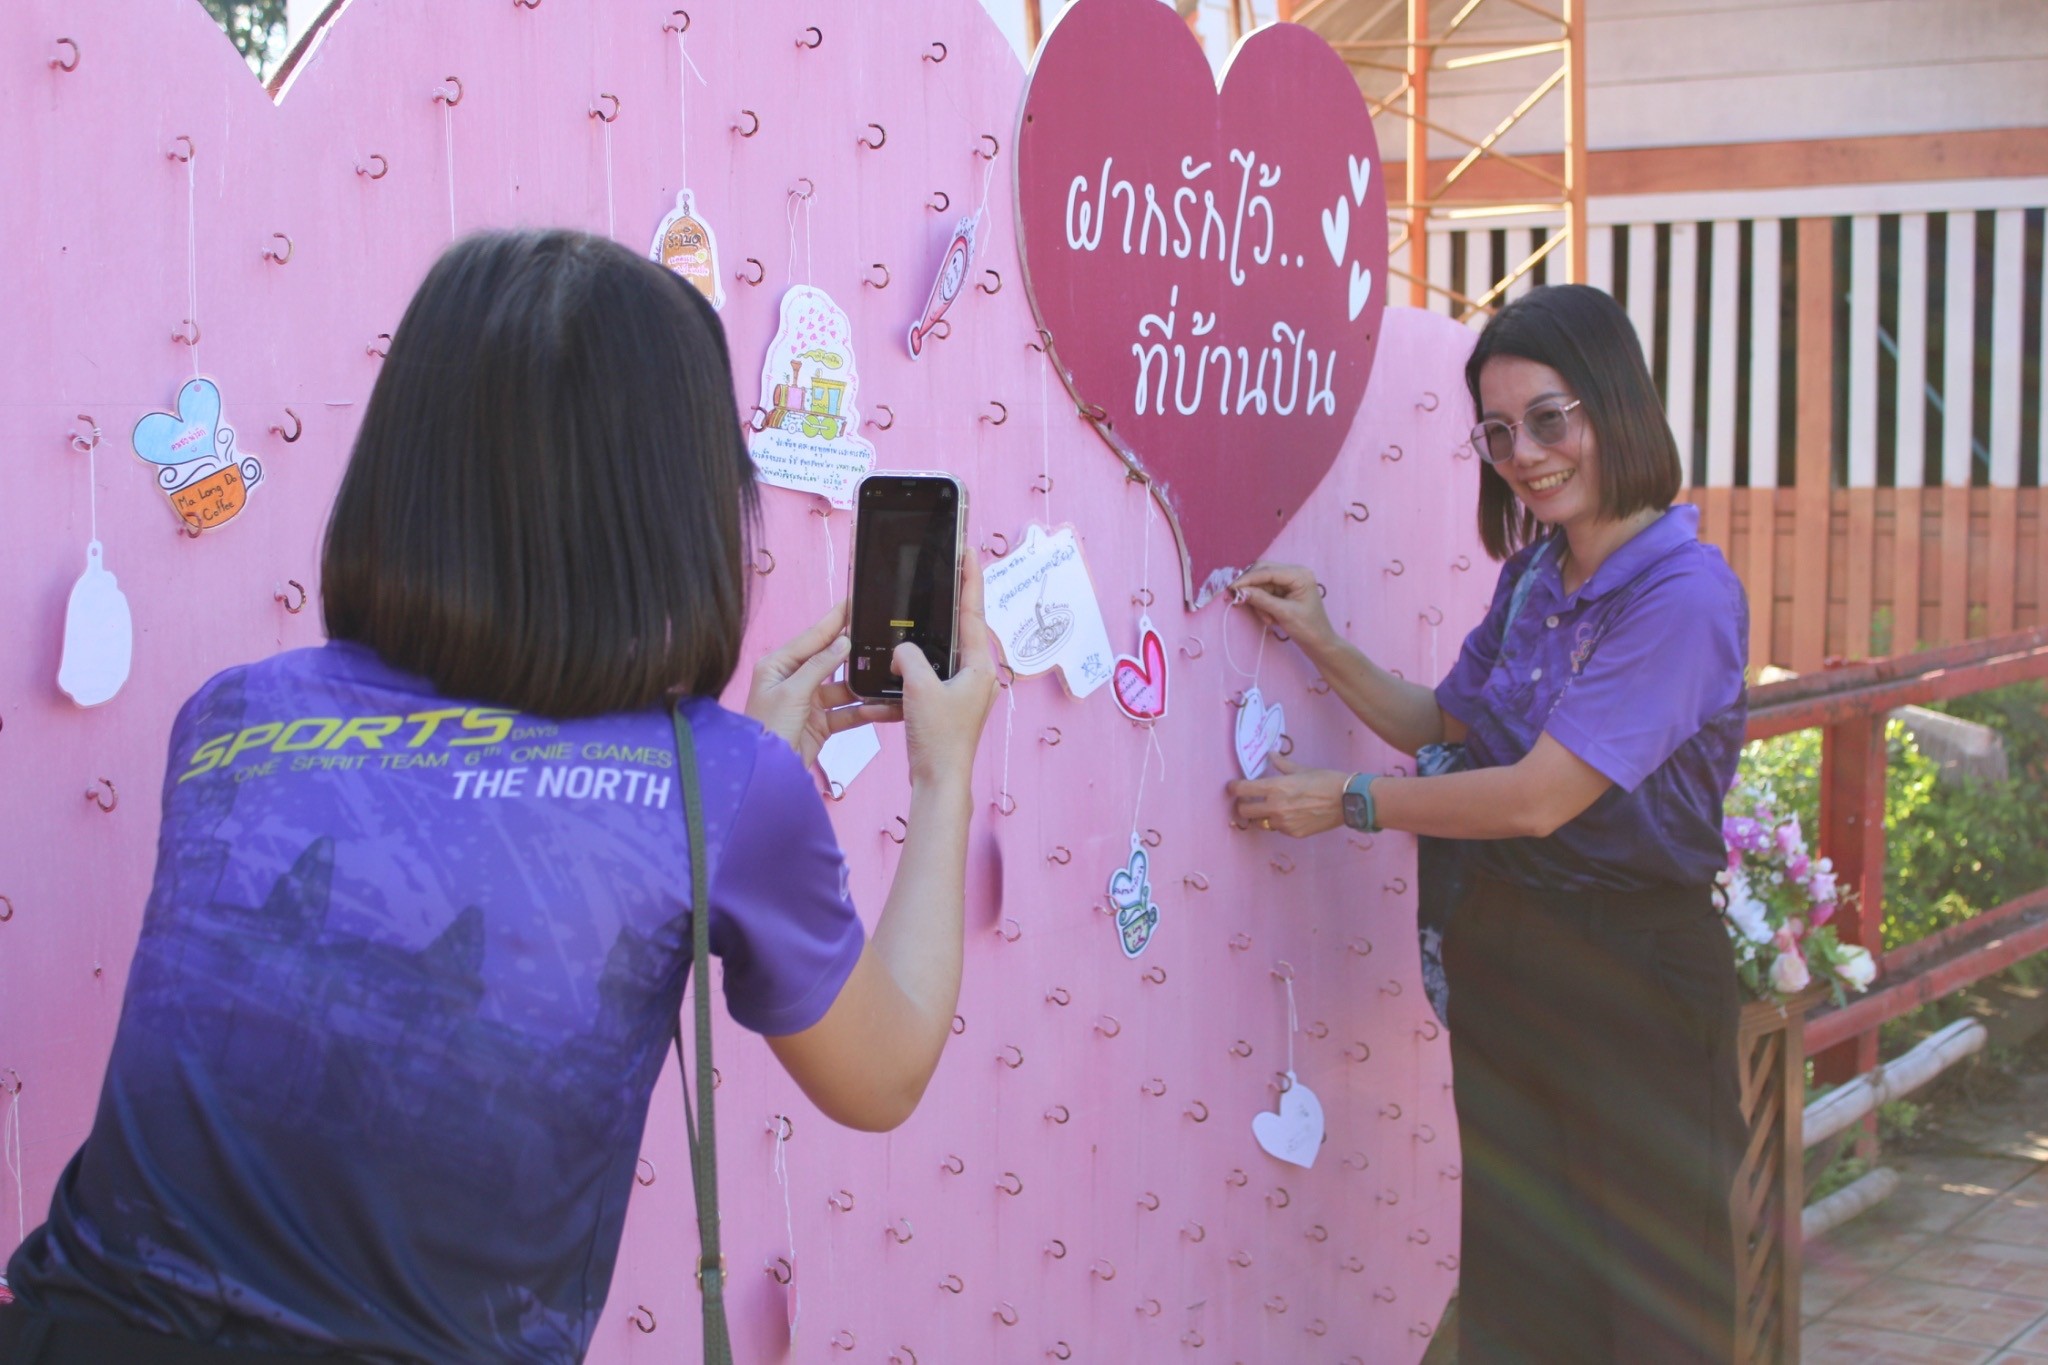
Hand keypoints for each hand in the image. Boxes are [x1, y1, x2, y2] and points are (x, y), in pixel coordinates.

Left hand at [745, 600, 899, 770]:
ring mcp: (808, 702)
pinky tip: (881, 707)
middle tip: (878, 633)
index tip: (852, 602)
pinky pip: (847, 712)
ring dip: (863, 687)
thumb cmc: (767, 731)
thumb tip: (842, 642)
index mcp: (778, 666)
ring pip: (843, 688)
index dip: (833, 621)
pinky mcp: (820, 723)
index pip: (811, 637)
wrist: (766, 776)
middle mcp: (793, 680)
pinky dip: (863, 711)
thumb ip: (819, 666)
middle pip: (830, 661)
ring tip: (887, 674)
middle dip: (854, 652)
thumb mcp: (792, 693)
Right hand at [894, 556, 997, 789]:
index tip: (968, 552)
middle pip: (963, 630)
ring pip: (946, 653)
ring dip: (932, 636)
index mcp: (979, 668)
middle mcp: (978, 677)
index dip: (970, 580)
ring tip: (923, 611)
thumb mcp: (919, 689)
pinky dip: (920, 666)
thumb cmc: (938, 740)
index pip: (974, 613)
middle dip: (952, 603)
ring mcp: (965, 692)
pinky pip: (935, 675)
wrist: (939, 780)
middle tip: (947, 571)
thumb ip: (910, 658)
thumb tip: (902, 650)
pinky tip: (904, 661)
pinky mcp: (950, 706)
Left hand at [1226, 754, 1346, 837]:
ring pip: (1260, 822)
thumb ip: (1281, 764)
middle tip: (1248, 800)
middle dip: (1243, 805)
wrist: (1348, 800)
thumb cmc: (1326, 780)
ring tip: (1270, 809)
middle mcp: (1275, 807)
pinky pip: (1278, 829)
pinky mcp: (1293, 834)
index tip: (1232, 787)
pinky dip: (1279, 823)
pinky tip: (1290, 815)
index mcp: (1275, 787)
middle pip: (1244, 811)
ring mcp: (1284, 823)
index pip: (1242, 790)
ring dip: (1261, 816)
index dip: (1233, 788)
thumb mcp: (1301, 769)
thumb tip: (1270, 754)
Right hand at [1230, 563, 1338, 657]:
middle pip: (1263, 572)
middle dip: (1252, 589)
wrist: (1319, 644)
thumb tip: (1239, 591)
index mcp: (1300, 574)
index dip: (1248, 579)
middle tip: (1239, 601)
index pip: (1268, 571)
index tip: (1231, 588)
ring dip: (1259, 602)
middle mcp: (1294, 573)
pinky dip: (1263, 606)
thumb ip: (1261, 600)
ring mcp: (1289, 582)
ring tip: (1268, 620)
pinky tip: (1271, 619)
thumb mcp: (1284, 614)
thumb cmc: (1308, 628)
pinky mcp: (1284, 591)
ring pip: (1261, 584)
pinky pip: (1265, 593)